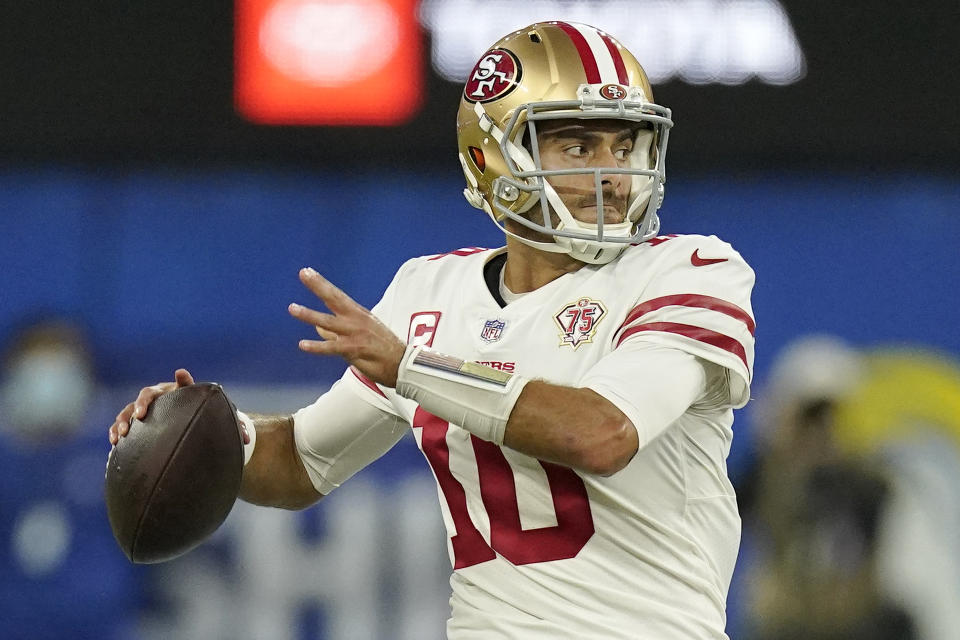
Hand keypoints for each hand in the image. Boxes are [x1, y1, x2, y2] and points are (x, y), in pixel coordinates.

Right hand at [108, 369, 193, 445]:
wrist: (186, 406)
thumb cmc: (187, 397)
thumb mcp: (187, 390)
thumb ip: (185, 382)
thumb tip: (181, 371)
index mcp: (157, 391)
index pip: (146, 394)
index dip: (141, 403)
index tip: (139, 415)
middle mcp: (144, 400)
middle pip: (130, 407)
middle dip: (125, 419)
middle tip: (125, 431)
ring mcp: (138, 410)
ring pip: (123, 417)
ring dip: (117, 427)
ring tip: (116, 439)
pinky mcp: (135, 421)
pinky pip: (121, 426)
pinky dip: (116, 433)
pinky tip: (114, 443)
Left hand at [289, 267, 406, 387]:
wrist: (403, 364)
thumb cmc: (382, 350)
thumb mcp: (359, 335)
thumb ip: (336, 332)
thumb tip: (317, 328)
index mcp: (358, 314)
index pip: (337, 296)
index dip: (322, 284)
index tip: (308, 272)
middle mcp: (356, 320)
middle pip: (334, 299)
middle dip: (318, 286)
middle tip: (304, 273)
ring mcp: (355, 334)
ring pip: (328, 322)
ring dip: (310, 315)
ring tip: (292, 308)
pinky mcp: (354, 350)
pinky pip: (332, 348)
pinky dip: (317, 346)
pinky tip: (302, 345)